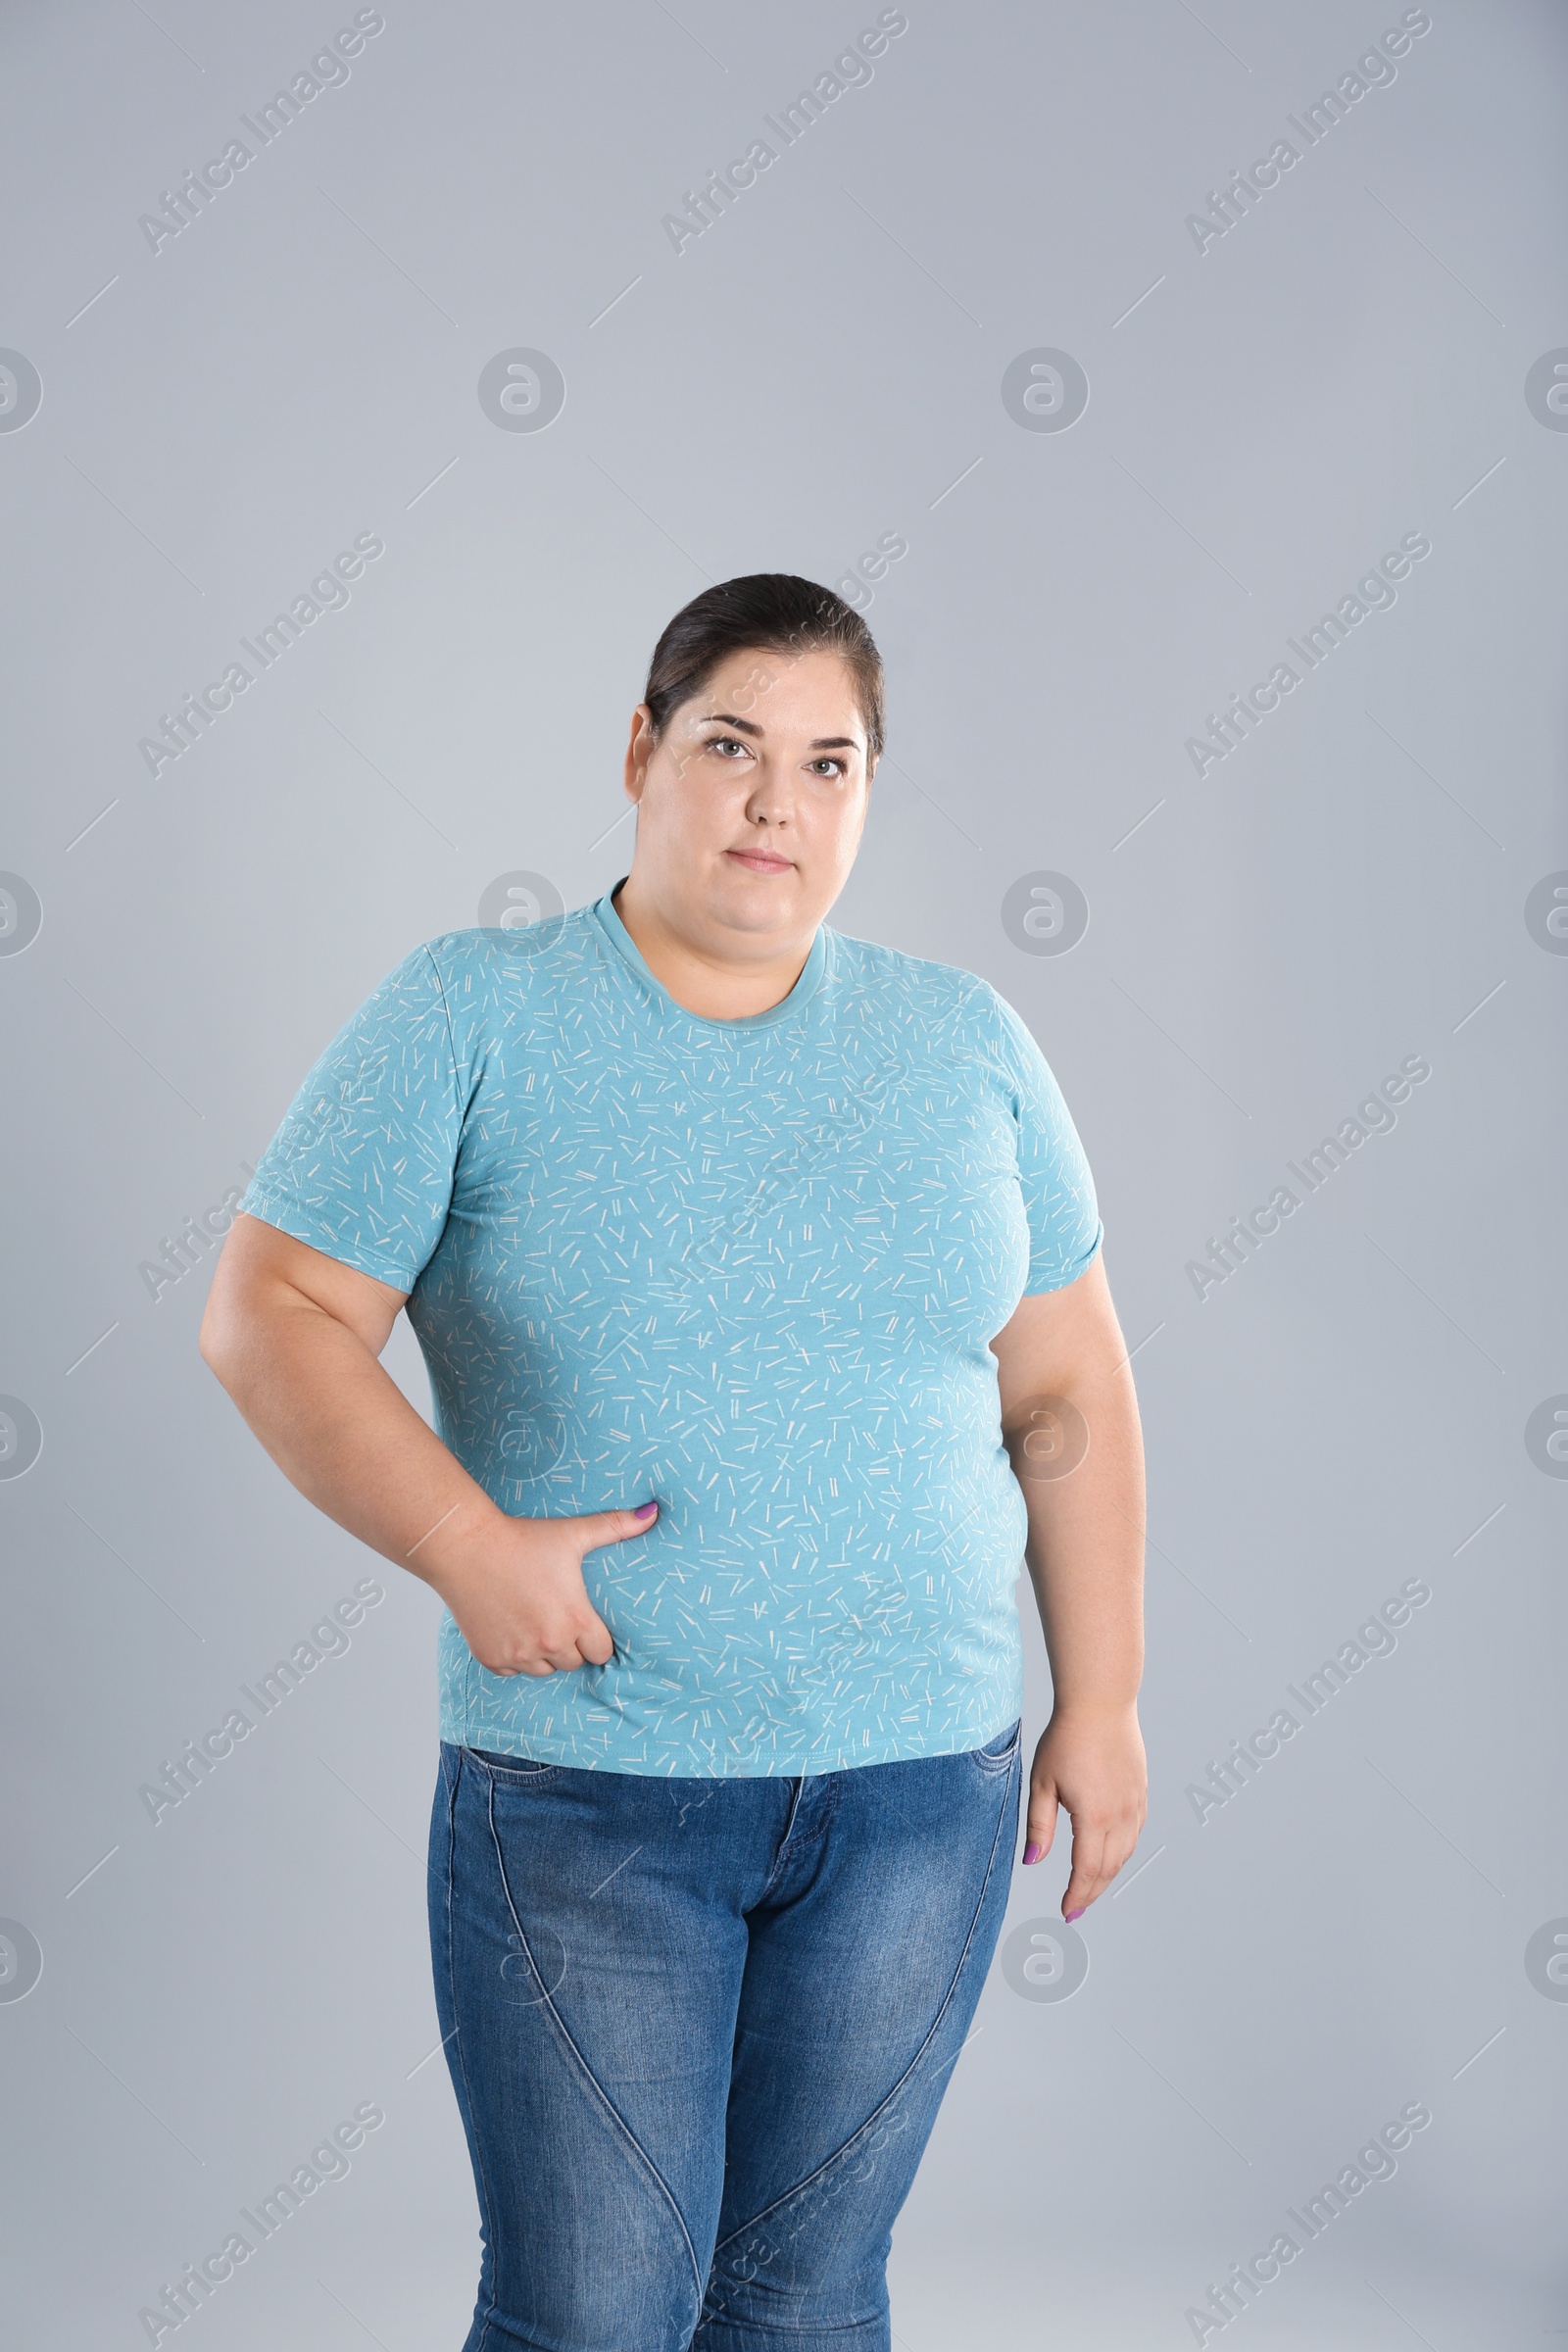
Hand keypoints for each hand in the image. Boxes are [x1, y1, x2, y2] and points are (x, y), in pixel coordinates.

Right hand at [430, 1501, 657, 1676]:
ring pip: (544, 1670)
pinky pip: (513, 1671)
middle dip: (571, 1645)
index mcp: (575, 1619)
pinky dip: (515, 1657)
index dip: (596, 1638)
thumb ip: (615, 1526)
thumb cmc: (522, 1539)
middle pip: (574, 1662)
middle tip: (559, 1618)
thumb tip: (653, 1512)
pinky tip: (512, 1628)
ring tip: (536, 1621)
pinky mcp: (491, 1658)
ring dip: (544, 1654)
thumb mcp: (572, 1533)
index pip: (602, 1652)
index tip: (586, 1622)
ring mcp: (518, 1654)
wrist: (465, 1547)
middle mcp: (549, 1643)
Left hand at [1022, 1701, 1146, 1919]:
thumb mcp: (1042, 1782)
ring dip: (1108, 1874)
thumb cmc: (1066, 1738)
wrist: (1101, 1704)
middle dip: (1091, 1891)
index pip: (1086, 1870)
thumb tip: (1033, 1862)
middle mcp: (1120, 1816)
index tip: (1066, 1912)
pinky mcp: (1142, 1792)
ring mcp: (1135, 1804)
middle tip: (1076, 1908)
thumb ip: (1039, 1826)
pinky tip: (1111, 1853)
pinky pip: (1135, 1832)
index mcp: (1094, 1817)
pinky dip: (1123, 1851)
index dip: (1076, 1895)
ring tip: (1090, 1886)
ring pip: (1125, 1853)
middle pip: (1108, 1868)